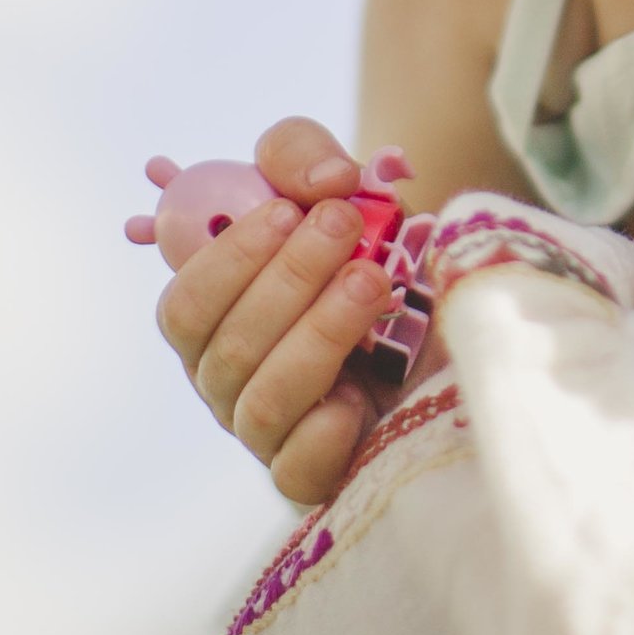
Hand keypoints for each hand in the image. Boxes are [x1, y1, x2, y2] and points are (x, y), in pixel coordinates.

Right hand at [152, 118, 400, 506]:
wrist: (449, 323)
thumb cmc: (373, 252)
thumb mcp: (340, 186)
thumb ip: (303, 157)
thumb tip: (319, 183)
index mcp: (215, 321)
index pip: (185, 307)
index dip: (225, 260)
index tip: (285, 210)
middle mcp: (228, 383)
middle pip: (226, 349)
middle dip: (287, 278)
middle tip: (344, 226)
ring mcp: (268, 434)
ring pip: (261, 401)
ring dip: (317, 334)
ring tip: (371, 283)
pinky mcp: (312, 477)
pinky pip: (295, 468)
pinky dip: (322, 430)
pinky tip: (357, 394)